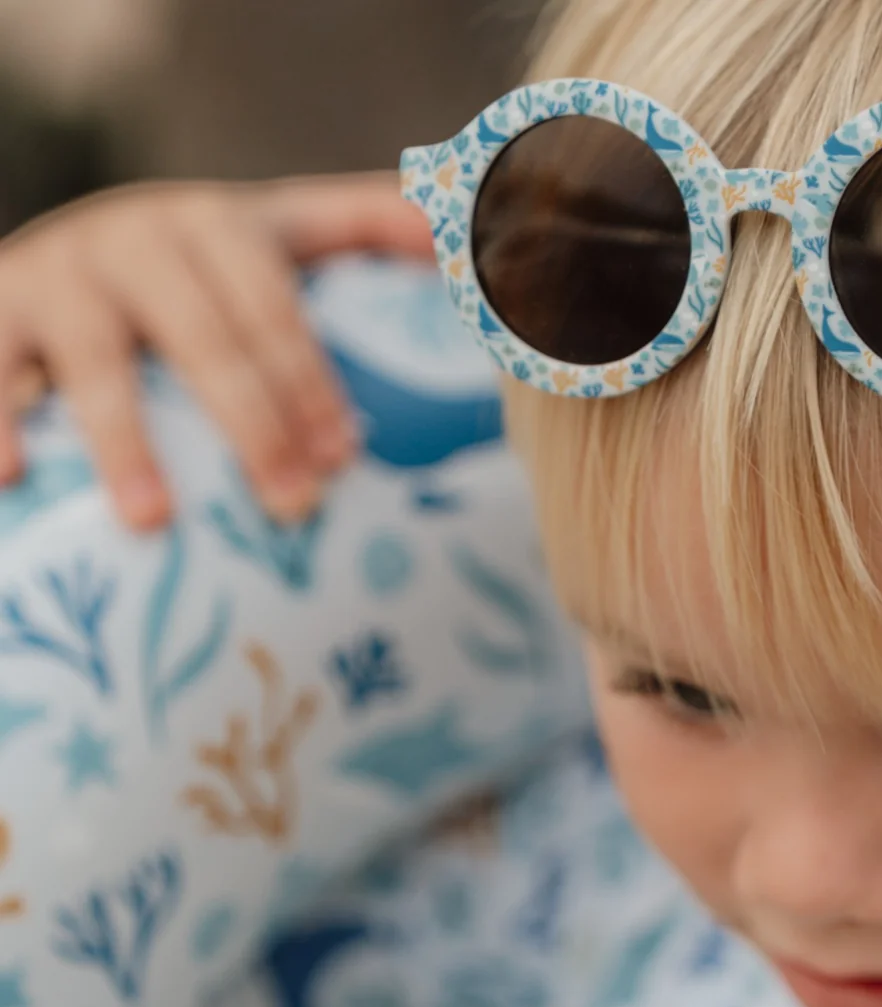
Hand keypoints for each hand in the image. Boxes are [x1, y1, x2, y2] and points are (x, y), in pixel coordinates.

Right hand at [0, 172, 434, 528]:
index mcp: (220, 225)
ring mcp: (63, 274)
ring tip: (155, 520)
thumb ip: (361, 223)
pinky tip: (12, 474)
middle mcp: (139, 240)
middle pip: (203, 338)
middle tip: (290, 504)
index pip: (274, 304)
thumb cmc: (203, 264)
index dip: (309, 378)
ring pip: (97, 360)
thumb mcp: (278, 230)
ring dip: (126, 441)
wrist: (70, 247)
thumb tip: (450, 233)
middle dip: (252, 425)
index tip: (342, 455)